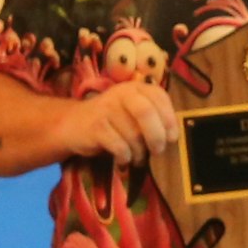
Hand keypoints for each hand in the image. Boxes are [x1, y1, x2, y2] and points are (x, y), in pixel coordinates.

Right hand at [57, 81, 177, 167]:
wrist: (74, 124)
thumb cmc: (113, 121)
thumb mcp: (133, 112)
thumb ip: (153, 117)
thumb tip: (174, 137)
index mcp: (136, 88)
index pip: (159, 97)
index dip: (170, 119)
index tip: (172, 138)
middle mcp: (121, 94)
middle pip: (146, 113)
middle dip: (157, 137)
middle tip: (157, 151)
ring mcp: (106, 109)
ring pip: (133, 135)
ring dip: (139, 153)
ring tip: (136, 158)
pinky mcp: (96, 127)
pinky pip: (119, 146)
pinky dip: (125, 157)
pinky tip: (123, 159)